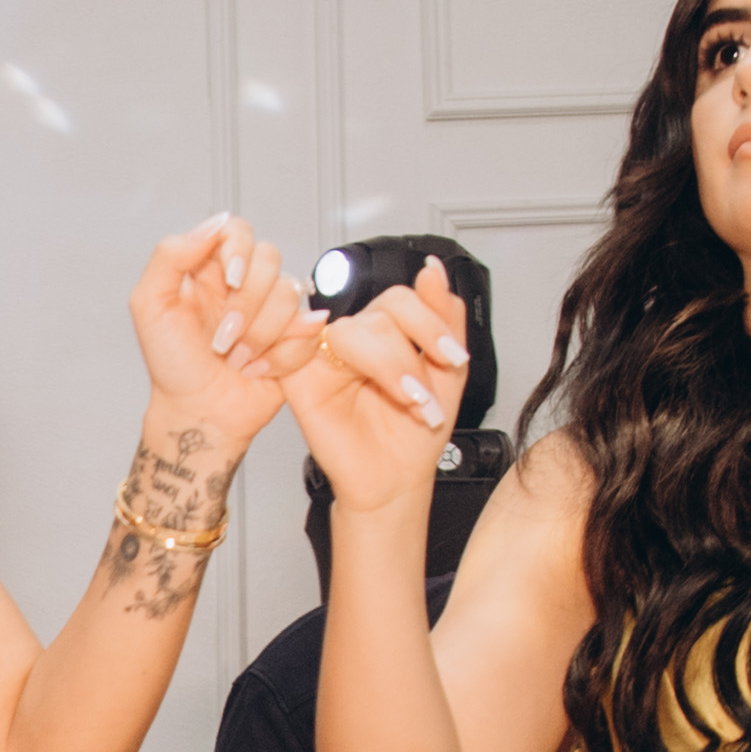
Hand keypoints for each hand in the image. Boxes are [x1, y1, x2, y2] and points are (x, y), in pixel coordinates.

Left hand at [123, 215, 320, 463]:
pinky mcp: (297, 338)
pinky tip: (258, 369)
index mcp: (211, 269)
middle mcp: (245, 284)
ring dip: (260, 336)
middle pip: (270, 258)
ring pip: (290, 296)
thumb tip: (212, 224)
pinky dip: (281, 357)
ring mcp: (273, 310)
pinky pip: (309, 331)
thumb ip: (170, 256)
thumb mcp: (150, 306)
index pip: (238, 231)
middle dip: (247, 304)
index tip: (230, 279)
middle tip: (222, 338)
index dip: (240, 250)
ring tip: (237, 359)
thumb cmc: (172, 365)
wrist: (198, 414)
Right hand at [275, 281, 473, 521]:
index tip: (453, 358)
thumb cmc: (412, 436)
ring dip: (391, 368)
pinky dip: (339, 363)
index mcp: (387, 331)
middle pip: (382, 311)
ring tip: (411, 403)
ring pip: (353, 331)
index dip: (430, 322)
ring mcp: (325, 355)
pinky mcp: (297, 378)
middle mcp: (356, 338)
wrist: (395, 482)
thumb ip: (443, 317)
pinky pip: (301, 348)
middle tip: (427, 395)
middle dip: (414, 355)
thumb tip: (432, 270)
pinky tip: (367, 389)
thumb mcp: (447, 371)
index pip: (402, 298)